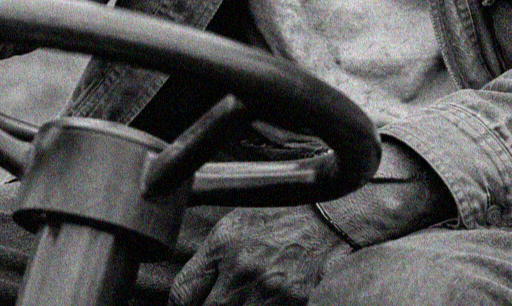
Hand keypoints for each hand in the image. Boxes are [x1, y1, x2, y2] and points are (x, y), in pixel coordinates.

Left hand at [168, 205, 350, 305]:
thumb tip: (192, 288)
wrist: (328, 216)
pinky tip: (260, 303)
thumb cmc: (282, 215)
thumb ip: (212, 254)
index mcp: (223, 242)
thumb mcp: (238, 222)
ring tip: (238, 301)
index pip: (183, 291)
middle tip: (213, 304)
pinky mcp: (291, 303)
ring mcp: (266, 289)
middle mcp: (241, 267)